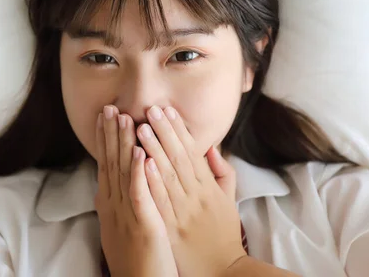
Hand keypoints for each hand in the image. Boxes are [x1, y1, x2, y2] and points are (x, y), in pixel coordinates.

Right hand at [94, 105, 177, 276]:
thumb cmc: (139, 260)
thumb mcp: (125, 227)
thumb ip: (124, 202)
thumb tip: (117, 185)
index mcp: (111, 205)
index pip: (106, 165)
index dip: (106, 139)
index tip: (106, 117)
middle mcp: (114, 207)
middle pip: (111, 163)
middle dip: (110, 134)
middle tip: (109, 108)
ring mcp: (126, 215)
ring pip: (122, 172)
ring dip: (122, 143)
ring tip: (123, 118)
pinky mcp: (142, 224)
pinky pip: (139, 194)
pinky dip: (137, 171)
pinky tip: (139, 152)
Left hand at [137, 105, 246, 276]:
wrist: (221, 271)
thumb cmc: (223, 234)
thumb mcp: (228, 200)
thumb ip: (221, 172)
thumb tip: (210, 147)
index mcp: (208, 188)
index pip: (192, 152)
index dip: (179, 130)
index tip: (167, 110)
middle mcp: (196, 196)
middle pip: (178, 158)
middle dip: (164, 131)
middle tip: (151, 109)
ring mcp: (183, 211)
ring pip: (167, 174)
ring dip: (153, 148)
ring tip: (140, 127)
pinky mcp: (172, 228)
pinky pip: (160, 200)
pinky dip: (151, 180)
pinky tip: (141, 162)